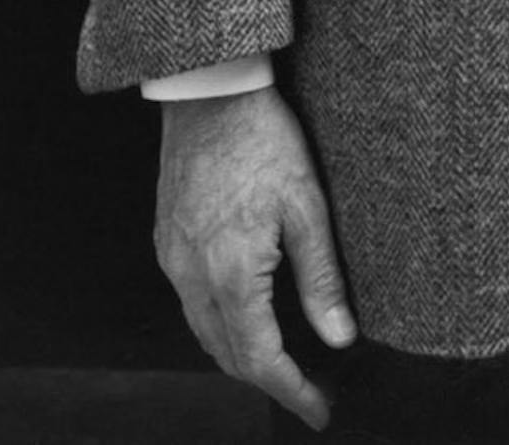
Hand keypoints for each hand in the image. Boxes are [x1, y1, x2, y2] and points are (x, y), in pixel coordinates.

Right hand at [155, 84, 357, 431]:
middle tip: (309, 392)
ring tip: (283, 364)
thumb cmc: (265, 141)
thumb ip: (322, 277)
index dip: (292, 391)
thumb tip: (340, 338)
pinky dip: (220, 325)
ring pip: (206, 334)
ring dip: (242, 357)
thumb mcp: (308, 205)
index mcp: (231, 274)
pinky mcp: (168, 243)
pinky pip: (192, 304)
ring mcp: (174, 261)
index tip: (320, 411)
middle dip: (270, 381)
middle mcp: (192, 278)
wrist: (209, 96)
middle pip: (229, 355)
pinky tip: (245, 316)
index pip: (260, 358)